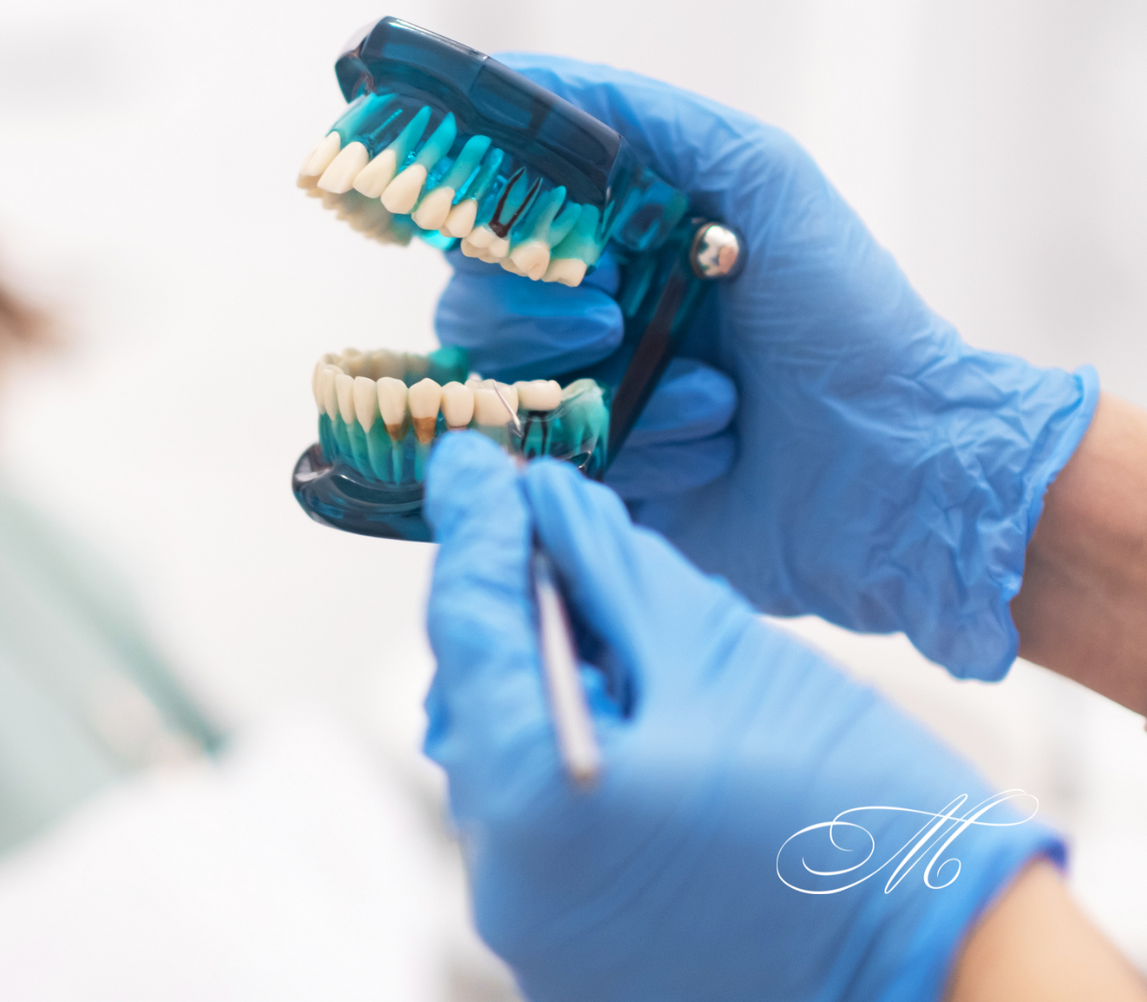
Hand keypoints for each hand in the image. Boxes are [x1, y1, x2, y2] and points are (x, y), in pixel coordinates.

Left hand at [422, 434, 1060, 1000]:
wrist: (945, 963)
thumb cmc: (854, 810)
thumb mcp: (719, 653)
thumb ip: (609, 568)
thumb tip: (542, 502)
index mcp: (535, 796)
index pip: (467, 625)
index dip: (471, 526)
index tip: (470, 462)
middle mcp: (505, 879)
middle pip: (470, 697)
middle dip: (501, 605)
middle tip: (536, 526)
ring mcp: (532, 929)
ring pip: (498, 761)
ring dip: (532, 681)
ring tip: (592, 617)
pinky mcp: (567, 954)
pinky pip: (532, 827)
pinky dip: (561, 754)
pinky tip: (619, 708)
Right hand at [435, 56, 1098, 679]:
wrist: (902, 465)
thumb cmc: (848, 316)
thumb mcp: (762, 176)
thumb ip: (644, 118)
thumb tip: (522, 79)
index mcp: (614, 239)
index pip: (487, 225)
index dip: (509, 236)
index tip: (572, 250)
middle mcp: (584, 315)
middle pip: (469, 314)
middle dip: (540, 321)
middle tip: (614, 323)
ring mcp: (584, 404)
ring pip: (503, 399)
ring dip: (612, 395)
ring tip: (713, 400)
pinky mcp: (596, 483)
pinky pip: (551, 472)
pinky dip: (635, 457)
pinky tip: (711, 448)